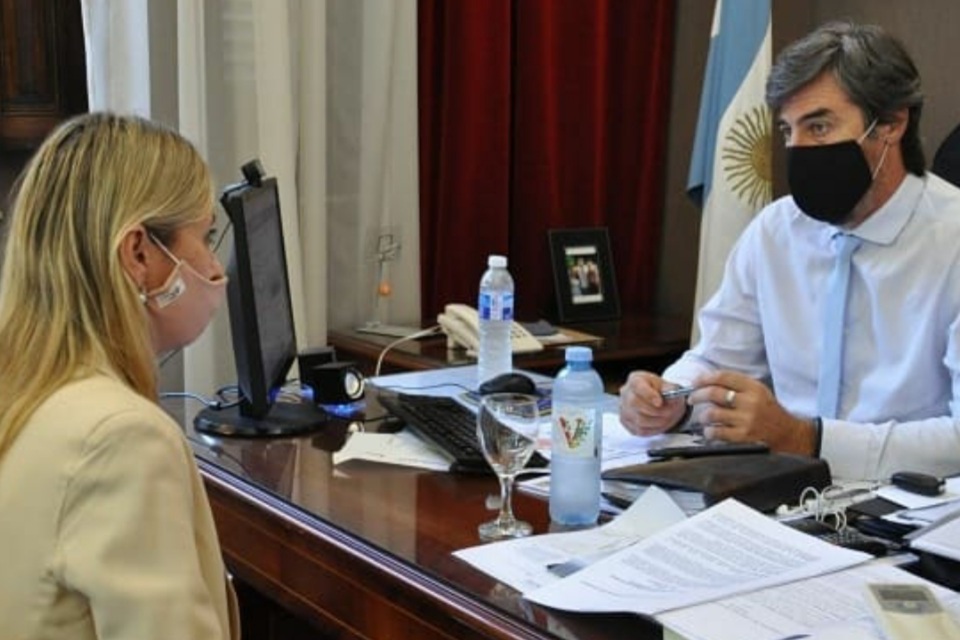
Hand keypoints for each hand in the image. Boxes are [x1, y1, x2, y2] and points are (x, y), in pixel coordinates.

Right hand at [619, 371, 688, 436]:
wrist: (661, 403)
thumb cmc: (663, 393)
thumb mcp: (669, 387)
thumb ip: (671, 389)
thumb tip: (670, 393)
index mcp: (635, 379)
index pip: (637, 385)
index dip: (648, 395)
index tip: (659, 402)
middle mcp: (625, 392)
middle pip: (634, 403)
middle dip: (655, 410)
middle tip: (669, 411)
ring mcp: (623, 408)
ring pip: (638, 419)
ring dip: (657, 421)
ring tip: (666, 417)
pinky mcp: (625, 422)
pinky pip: (639, 430)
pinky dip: (653, 429)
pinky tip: (658, 423)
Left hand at [688, 371, 814, 454]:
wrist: (787, 433)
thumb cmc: (768, 411)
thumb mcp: (758, 391)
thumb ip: (737, 386)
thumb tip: (708, 383)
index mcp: (753, 387)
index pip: (723, 377)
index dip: (705, 378)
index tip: (696, 382)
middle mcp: (750, 402)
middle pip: (714, 393)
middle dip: (697, 395)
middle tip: (692, 398)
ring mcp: (746, 420)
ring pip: (713, 413)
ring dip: (703, 416)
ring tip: (703, 417)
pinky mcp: (743, 436)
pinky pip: (718, 432)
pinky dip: (709, 431)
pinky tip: (710, 430)